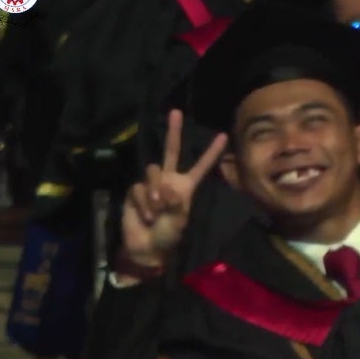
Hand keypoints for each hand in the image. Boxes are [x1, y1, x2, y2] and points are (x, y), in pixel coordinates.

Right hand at [120, 110, 227, 266]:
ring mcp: (151, 183)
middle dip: (174, 131)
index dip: (211, 152)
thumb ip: (176, 203)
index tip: (224, 136)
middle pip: (171, 151)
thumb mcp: (179, 221)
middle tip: (176, 112)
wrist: (146, 246)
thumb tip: (165, 188)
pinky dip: (143, 202)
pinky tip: (146, 216)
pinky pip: (139, 188)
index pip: (200, 166)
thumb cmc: (168, 234)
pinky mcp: (135, 190)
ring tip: (157, 210)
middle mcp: (169, 180)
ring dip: (155, 191)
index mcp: (185, 186)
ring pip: (153, 170)